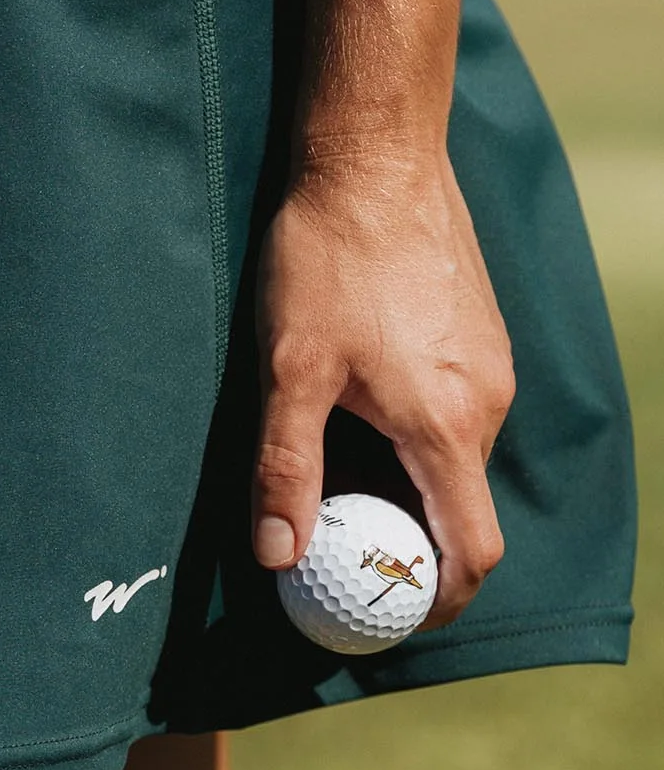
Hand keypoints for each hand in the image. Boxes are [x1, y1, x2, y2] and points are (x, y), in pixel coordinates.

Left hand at [252, 147, 514, 627]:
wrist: (375, 154)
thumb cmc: (327, 258)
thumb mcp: (287, 370)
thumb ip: (284, 469)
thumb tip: (279, 557)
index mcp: (447, 426)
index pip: (471, 553)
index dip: (435, 601)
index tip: (386, 615)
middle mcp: (487, 403)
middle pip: (461, 510)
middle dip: (405, 544)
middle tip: (336, 552)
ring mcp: (491, 366)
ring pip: (455, 460)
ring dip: (405, 486)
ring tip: (332, 477)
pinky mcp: (479, 335)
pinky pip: (455, 415)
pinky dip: (414, 440)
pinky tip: (355, 410)